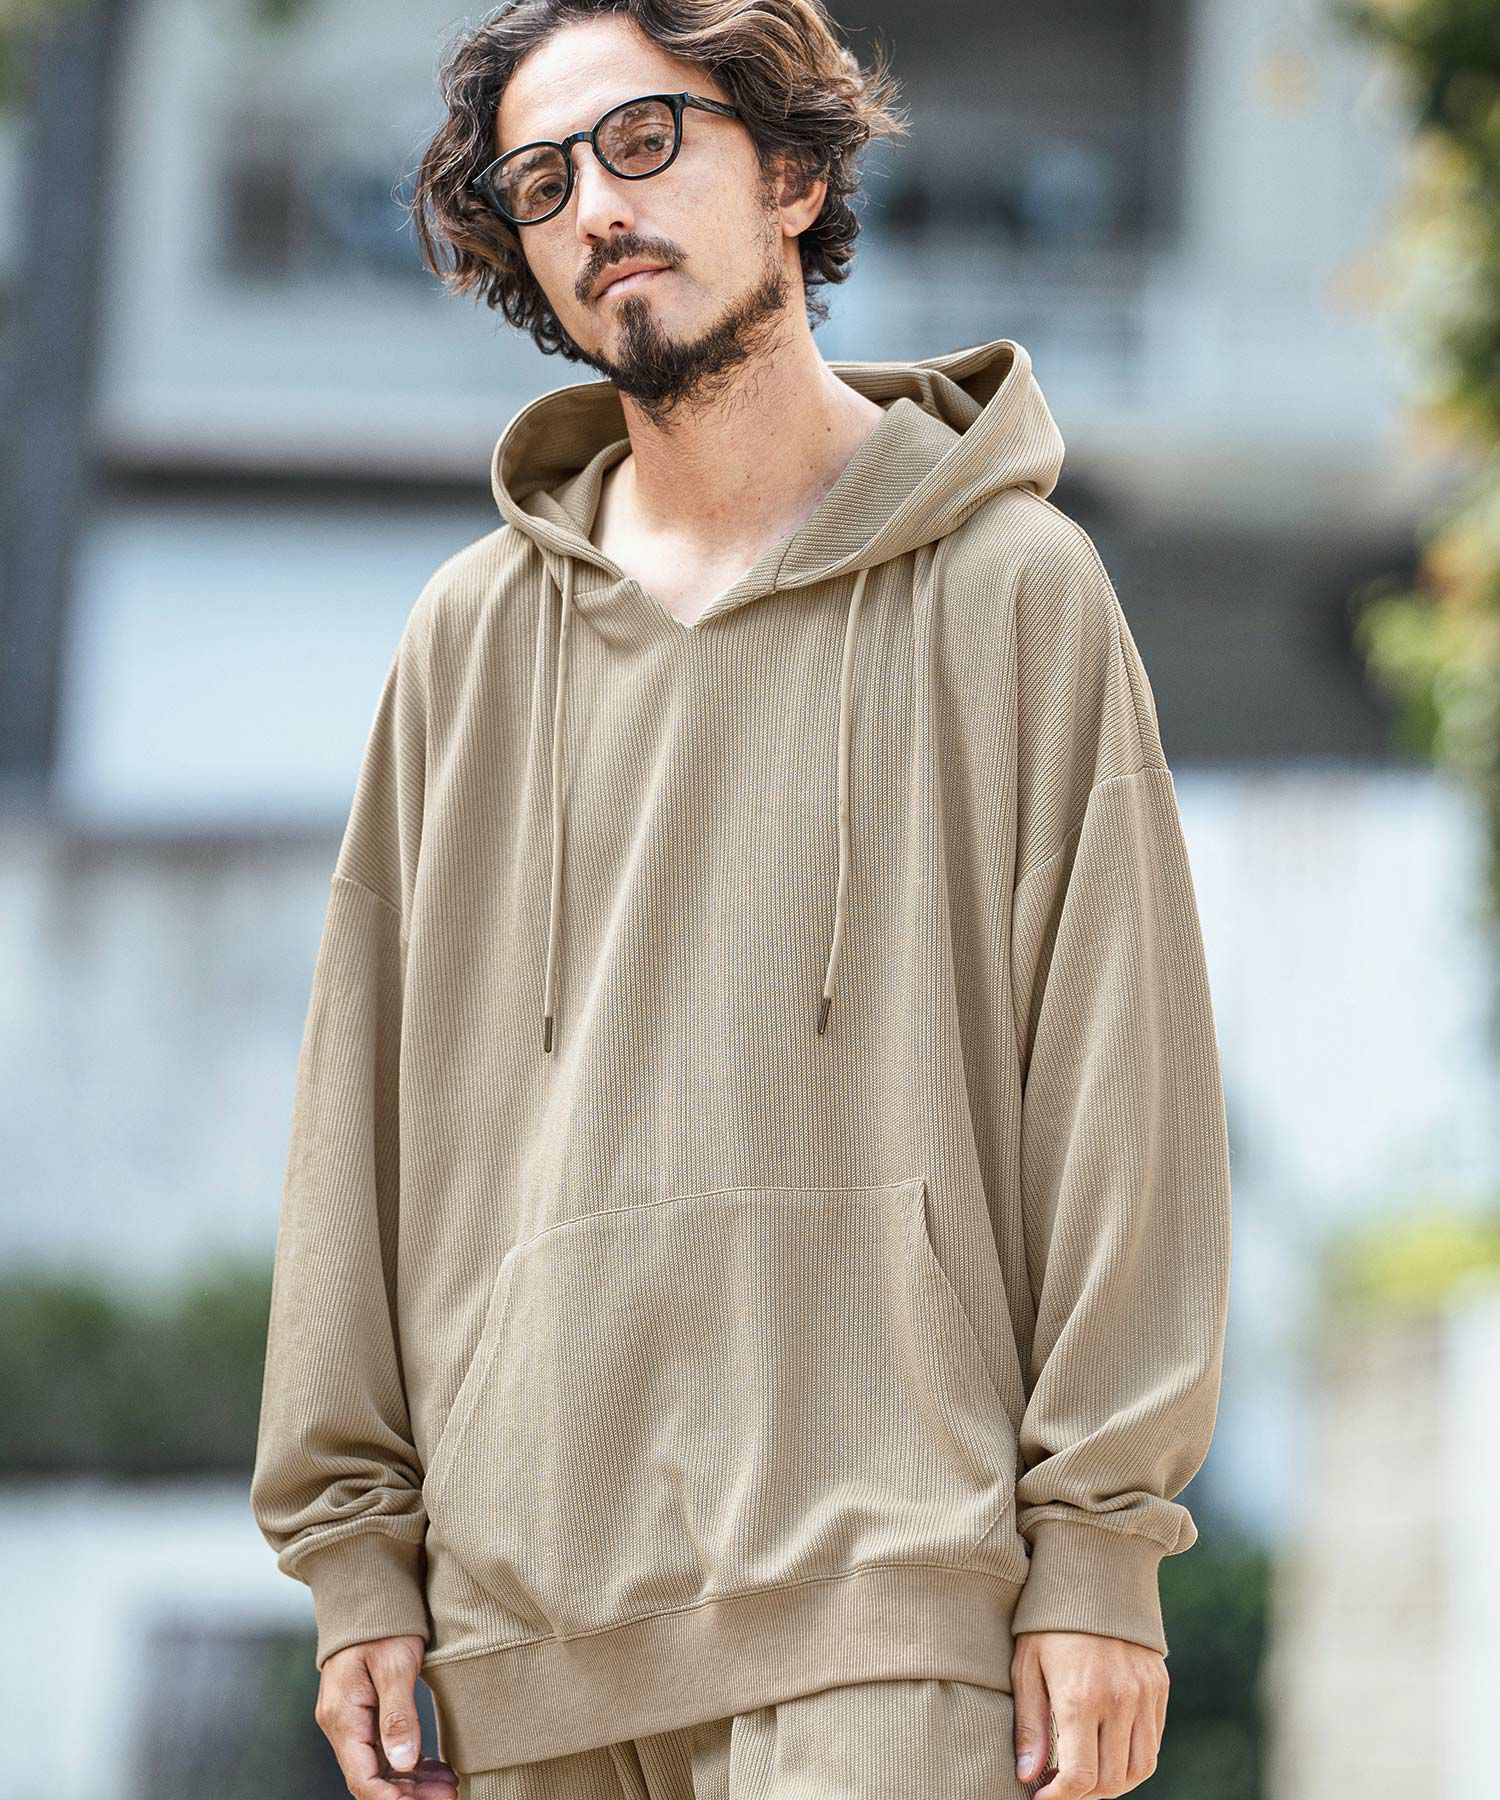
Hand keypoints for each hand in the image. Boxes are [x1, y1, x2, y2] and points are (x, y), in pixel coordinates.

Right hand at [315, 1634, 458, 1799]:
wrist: (368, 1590)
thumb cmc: (382, 1621)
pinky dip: (410, 1764)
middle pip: (372, 1777)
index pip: (363, 1778)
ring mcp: (352, 1719)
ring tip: (449, 1786)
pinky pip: (385, 1750)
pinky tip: (435, 1769)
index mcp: (343, 1716)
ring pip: (381, 1767)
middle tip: (450, 1795)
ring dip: (412, 1782)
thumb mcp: (395, 1663)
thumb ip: (398, 1715)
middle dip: (409, 1794)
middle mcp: (342, 1724)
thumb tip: (403, 1765)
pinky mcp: (366, 1712)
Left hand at [1011, 1630, 1167, 1797]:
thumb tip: (1028, 1777)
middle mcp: (1119, 1700)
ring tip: (1087, 1777)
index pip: (1080, 1777)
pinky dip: (1134, 1760)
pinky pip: (1153, 1743)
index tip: (1042, 1796)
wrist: (1094, 1572)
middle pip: (1111, 1780)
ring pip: (1139, 1768)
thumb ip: (1029, 1725)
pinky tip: (1109, 1753)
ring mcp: (1144, 1694)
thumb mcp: (1026, 1666)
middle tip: (1061, 1787)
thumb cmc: (1048, 1619)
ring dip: (1114, 1784)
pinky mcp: (1158, 1687)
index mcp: (1080, 1696)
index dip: (1060, 1798)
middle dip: (1084, 1794)